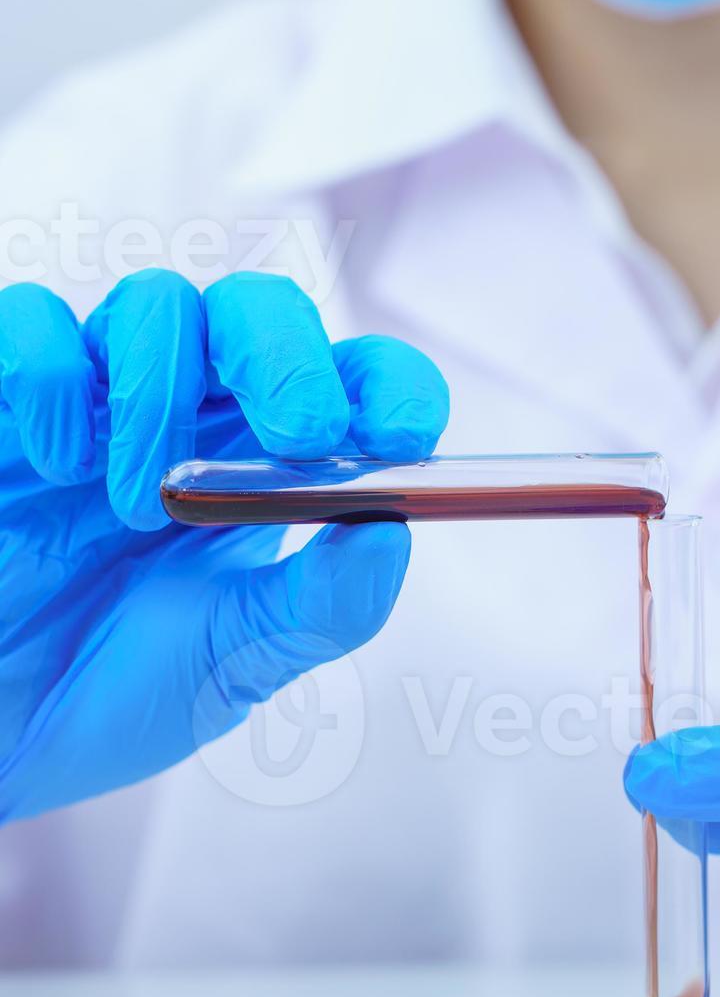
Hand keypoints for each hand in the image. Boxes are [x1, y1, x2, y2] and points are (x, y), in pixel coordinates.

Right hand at [0, 269, 448, 822]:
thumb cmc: (107, 692)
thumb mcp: (232, 668)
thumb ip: (319, 607)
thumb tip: (391, 531)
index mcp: (267, 463)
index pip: (353, 379)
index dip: (389, 385)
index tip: (402, 434)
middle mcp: (191, 412)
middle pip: (258, 311)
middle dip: (290, 356)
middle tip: (299, 431)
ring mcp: (96, 399)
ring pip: (157, 304)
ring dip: (163, 393)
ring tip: (137, 504)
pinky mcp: (3, 405)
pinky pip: (32, 322)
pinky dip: (53, 377)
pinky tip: (55, 462)